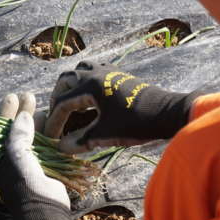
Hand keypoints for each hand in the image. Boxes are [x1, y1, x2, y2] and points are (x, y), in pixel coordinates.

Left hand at [0, 93, 79, 219]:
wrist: (44, 208)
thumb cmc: (24, 182)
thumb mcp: (17, 153)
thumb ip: (18, 132)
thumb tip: (23, 114)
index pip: (0, 128)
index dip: (6, 111)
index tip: (13, 96)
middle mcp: (12, 158)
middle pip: (16, 129)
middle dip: (22, 112)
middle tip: (28, 95)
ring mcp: (29, 162)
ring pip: (32, 135)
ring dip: (37, 120)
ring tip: (42, 104)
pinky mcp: (45, 167)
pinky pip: (45, 145)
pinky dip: (49, 133)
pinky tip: (53, 120)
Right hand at [44, 61, 200, 152]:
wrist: (168, 113)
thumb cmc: (136, 123)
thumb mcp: (105, 135)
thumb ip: (81, 141)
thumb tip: (61, 148)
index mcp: (90, 85)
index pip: (62, 103)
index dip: (54, 122)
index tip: (52, 138)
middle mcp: (97, 73)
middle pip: (66, 80)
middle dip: (58, 98)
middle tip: (57, 117)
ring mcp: (109, 72)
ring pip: (81, 71)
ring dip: (71, 86)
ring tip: (71, 104)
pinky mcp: (119, 75)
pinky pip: (96, 71)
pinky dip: (86, 82)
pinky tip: (90, 98)